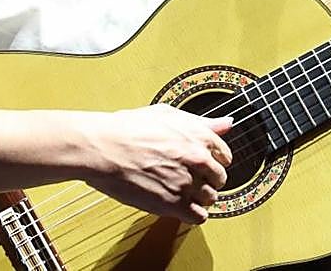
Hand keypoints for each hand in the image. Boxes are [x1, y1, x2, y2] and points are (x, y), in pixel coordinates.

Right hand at [79, 103, 233, 223]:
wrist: (103, 148)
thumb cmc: (127, 129)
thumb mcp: (168, 114)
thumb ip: (202, 122)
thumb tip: (226, 123)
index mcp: (199, 136)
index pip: (225, 155)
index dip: (213, 160)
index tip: (204, 164)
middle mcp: (198, 159)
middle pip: (220, 178)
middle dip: (208, 179)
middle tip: (191, 178)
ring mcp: (187, 182)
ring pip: (210, 198)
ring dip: (199, 197)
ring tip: (182, 192)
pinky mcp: (173, 204)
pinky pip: (199, 216)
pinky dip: (193, 214)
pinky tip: (182, 207)